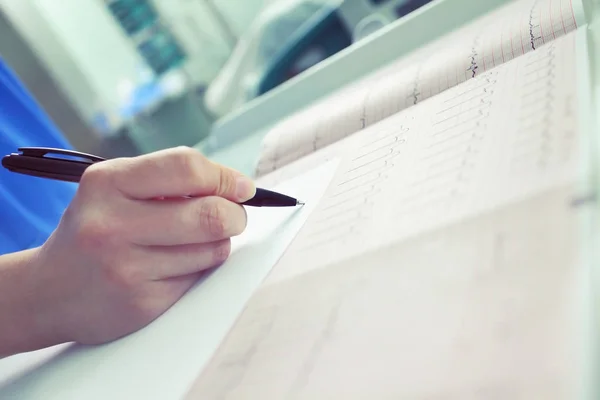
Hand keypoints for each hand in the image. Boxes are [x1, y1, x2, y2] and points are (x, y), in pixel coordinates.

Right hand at [29, 146, 255, 345]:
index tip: (242, 187)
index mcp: (107, 183)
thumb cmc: (95, 228)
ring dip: (218, 243)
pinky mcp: (141, 303)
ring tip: (196, 241)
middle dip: (235, 215)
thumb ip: (168, 178)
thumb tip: (235, 186)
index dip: (225, 177)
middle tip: (235, 216)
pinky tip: (175, 265)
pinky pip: (198, 277)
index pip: (187, 168)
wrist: (47, 290)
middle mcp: (112, 224)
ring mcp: (126, 268)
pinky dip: (200, 267)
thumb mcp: (114, 188)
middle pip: (210, 214)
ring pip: (212, 249)